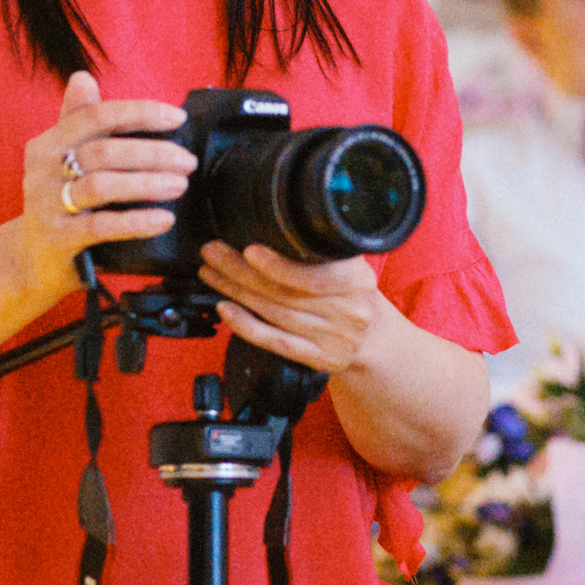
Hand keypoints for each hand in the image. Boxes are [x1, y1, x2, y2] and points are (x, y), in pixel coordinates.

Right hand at [16, 71, 193, 302]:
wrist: (29, 260)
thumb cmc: (58, 203)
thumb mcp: (62, 161)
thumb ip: (77, 121)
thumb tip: (82, 77)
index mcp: (47, 144)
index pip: (96, 116)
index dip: (139, 113)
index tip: (178, 117)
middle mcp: (42, 170)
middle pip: (103, 151)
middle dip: (152, 153)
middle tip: (187, 161)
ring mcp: (46, 205)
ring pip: (102, 186)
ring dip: (147, 183)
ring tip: (180, 185)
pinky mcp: (57, 238)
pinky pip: (102, 226)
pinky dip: (137, 222)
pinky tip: (164, 219)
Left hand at [199, 240, 395, 376]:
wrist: (374, 338)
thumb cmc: (352, 294)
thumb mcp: (351, 265)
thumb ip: (323, 250)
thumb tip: (273, 225)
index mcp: (357, 281)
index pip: (313, 276)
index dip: (278, 266)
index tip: (249, 250)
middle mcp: (347, 311)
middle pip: (284, 292)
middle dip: (240, 271)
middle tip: (213, 253)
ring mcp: (333, 339)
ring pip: (274, 313)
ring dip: (235, 292)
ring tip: (211, 273)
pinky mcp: (318, 359)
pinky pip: (275, 341)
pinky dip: (246, 325)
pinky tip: (225, 309)